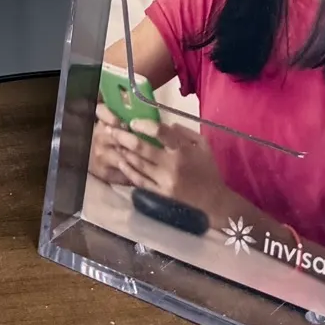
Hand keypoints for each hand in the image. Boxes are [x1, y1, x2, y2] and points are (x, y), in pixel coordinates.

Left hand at [91, 109, 246, 231]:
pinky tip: (121, 162)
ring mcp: (164, 181)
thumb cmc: (208, 172)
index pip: (160, 131)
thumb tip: (168, 124)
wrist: (214, 202)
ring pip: (137, 163)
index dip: (143, 124)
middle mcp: (172, 164)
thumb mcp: (204, 146)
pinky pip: (140, 181)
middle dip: (123, 136)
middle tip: (110, 129)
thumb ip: (186, 133)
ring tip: (113, 142)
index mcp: (184, 150)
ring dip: (123, 151)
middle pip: (142, 147)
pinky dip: (128, 170)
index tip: (133, 122)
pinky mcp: (160, 194)